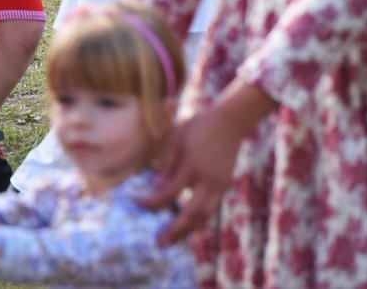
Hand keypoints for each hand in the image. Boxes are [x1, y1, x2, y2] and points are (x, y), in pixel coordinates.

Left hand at [143, 105, 244, 244]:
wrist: (229, 123)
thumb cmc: (196, 127)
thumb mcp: (175, 138)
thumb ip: (166, 162)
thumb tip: (156, 185)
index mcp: (192, 167)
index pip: (169, 193)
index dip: (153, 202)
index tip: (138, 204)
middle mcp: (208, 181)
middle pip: (191, 213)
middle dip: (175, 230)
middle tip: (159, 242)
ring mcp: (219, 186)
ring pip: (205, 216)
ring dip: (188, 230)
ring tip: (173, 241)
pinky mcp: (224, 187)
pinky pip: (211, 209)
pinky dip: (199, 220)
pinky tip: (188, 226)